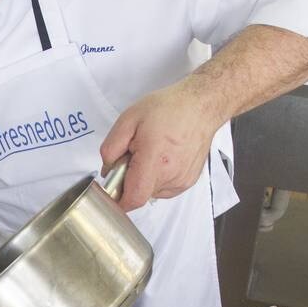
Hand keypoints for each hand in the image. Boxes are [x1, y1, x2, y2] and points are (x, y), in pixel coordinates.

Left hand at [98, 83, 223, 211]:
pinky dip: (157, 177)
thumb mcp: (128, 119)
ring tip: (152, 153)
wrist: (200, 106)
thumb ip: (111, 147)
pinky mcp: (188, 181)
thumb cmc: (168, 109)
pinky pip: (164, 188)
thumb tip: (107, 170)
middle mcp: (171, 174)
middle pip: (140, 194)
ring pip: (151, 192)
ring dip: (145, 178)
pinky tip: (162, 157)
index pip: (133, 198)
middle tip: (134, 155)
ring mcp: (182, 180)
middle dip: (130, 179)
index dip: (118, 199)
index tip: (111, 190)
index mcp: (155, 159)